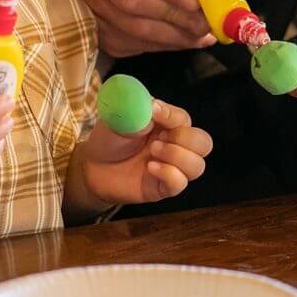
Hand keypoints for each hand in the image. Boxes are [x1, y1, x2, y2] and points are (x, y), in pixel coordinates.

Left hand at [69, 100, 212, 208]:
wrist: (92, 168)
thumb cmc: (108, 139)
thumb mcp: (117, 116)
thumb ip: (134, 108)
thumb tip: (152, 108)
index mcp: (166, 124)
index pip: (184, 118)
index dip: (171, 116)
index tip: (153, 111)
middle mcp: (174, 145)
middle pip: (203, 143)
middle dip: (186, 139)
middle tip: (159, 139)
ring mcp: (171, 168)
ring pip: (198, 166)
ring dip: (177, 156)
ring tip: (152, 153)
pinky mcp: (163, 188)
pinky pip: (181, 183)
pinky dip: (168, 174)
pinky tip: (150, 168)